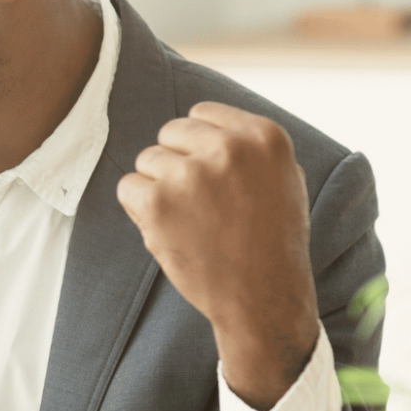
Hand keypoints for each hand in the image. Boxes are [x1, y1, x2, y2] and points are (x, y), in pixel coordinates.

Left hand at [116, 102, 317, 409]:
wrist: (262, 296)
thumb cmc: (272, 240)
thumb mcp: (283, 178)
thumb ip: (248, 145)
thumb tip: (204, 120)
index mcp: (263, 136)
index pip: (202, 114)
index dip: (199, 146)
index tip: (211, 175)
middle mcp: (227, 147)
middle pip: (170, 133)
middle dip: (177, 163)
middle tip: (199, 203)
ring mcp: (190, 173)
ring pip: (147, 160)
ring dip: (158, 188)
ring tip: (190, 221)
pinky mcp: (158, 202)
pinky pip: (127, 188)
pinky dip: (139, 210)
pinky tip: (170, 231)